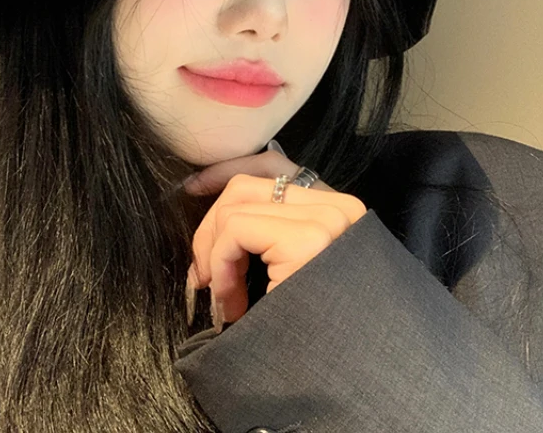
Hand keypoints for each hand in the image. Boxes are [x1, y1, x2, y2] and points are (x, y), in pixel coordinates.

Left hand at [184, 142, 366, 331]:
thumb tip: (222, 220)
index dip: (224, 173)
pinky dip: (220, 264)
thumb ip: (271, 233)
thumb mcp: (292, 269)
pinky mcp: (308, 242)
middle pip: (246, 185)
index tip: (192, 189)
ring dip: (214, 253)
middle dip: (211, 225)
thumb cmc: (317, 332)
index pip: (272, 164)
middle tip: (203, 274)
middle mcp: (336, 208)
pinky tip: (231, 302)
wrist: (349, 379)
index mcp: (336, 209)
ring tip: (223, 295)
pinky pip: (236, 230)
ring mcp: (325, 222)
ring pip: (235, 205)